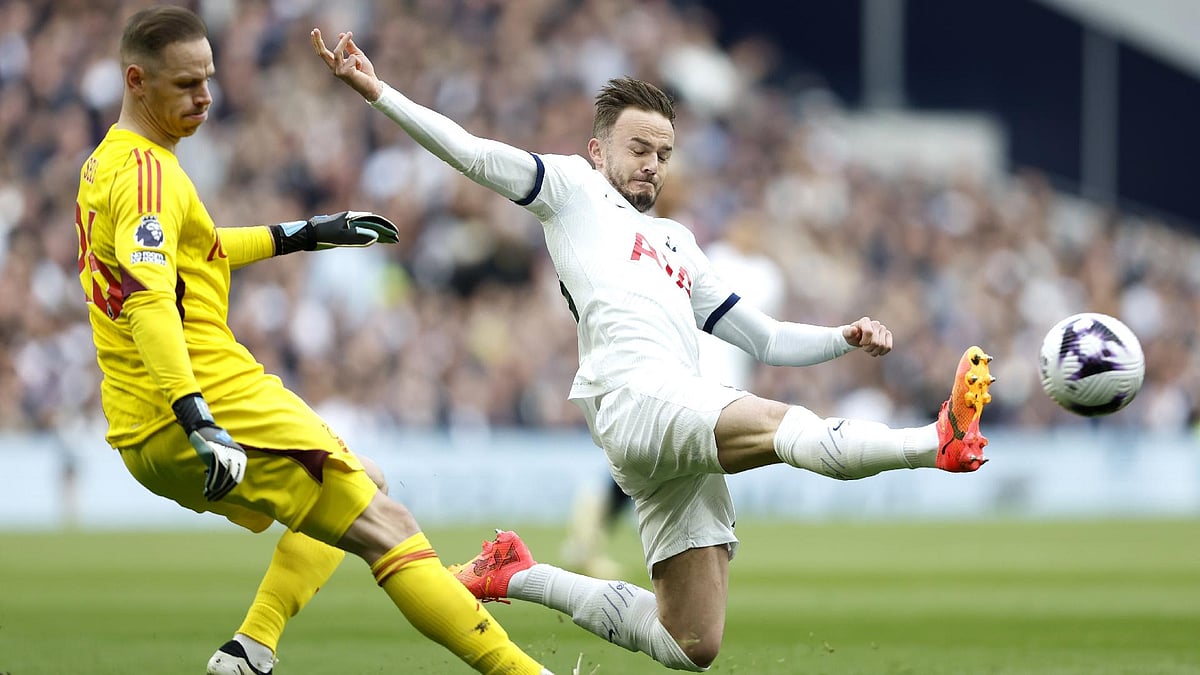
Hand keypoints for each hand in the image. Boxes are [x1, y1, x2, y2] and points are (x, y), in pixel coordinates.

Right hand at [172, 394, 246, 500]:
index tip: (219, 496)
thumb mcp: (223, 455)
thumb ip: (226, 467)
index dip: (227, 489)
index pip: (237, 478)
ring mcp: (227, 454)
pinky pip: (215, 472)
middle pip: (231, 480)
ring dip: (215, 489)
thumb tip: (222, 484)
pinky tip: (207, 489)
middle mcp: (236, 456)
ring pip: (223, 478)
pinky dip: (211, 482)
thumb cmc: (212, 444)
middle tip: (212, 499)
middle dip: (222, 492)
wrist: (203, 429)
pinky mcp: (216, 454)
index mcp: (241, 456)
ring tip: (208, 495)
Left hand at [271, 211, 398, 254]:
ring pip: (367, 227)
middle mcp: (351, 218)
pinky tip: (373, 239)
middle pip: (372, 223)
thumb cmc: (323, 235)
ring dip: (378, 233)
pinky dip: (369, 235)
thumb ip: (359, 237)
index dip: (386, 227)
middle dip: (385, 231)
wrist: (307, 234)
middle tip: (395, 239)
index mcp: (352, 217)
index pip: (374, 221)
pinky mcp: (343, 230)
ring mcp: (347, 224)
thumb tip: (375, 237)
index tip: (395, 234)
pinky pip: (360, 231)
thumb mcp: (341, 238)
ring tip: (388, 240)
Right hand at [312, 28, 381, 100]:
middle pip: (322, 53)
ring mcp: (338, 71)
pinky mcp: (344, 73)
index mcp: (336, 64)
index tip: (314, 32)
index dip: (318, 43)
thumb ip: (349, 46)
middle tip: (315, 29)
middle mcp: (334, 69)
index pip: (323, 53)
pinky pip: (351, 58)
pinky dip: (358, 61)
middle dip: (318, 41)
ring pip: (337, 51)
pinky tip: (360, 69)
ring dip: (344, 42)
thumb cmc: (365, 71)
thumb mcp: (357, 55)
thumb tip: (341, 34)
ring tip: (351, 36)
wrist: (373, 84)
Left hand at [842, 316, 892, 356]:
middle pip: (876, 342)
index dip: (864, 342)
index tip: (860, 343)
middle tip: (864, 347)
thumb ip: (848, 332)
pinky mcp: (888, 335)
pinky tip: (877, 351)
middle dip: (868, 348)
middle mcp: (876, 323)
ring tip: (869, 349)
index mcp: (865, 321)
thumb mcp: (846, 334)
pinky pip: (888, 347)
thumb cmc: (852, 336)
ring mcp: (883, 329)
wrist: (858, 337)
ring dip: (874, 351)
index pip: (869, 332)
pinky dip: (882, 352)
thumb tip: (854, 329)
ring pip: (882, 346)